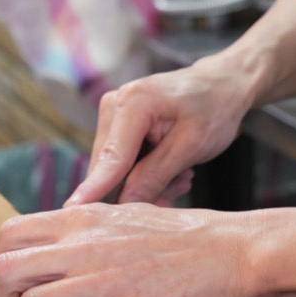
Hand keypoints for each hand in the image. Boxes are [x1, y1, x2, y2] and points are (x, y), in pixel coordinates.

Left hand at [0, 203, 255, 296]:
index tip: (9, 288)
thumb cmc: (184, 238)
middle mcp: (84, 246)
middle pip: (6, 270)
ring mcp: (103, 282)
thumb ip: (82, 232)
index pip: (9, 233)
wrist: (236, 253)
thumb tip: (50, 254)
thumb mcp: (122, 217)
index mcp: (81, 219)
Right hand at [64, 61, 253, 206]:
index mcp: (135, 102)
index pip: (112, 157)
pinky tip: (171, 169)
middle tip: (177, 189)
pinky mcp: (117, 125)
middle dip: (139, 188)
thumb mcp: (191, 146)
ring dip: (147, 182)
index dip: (95, 187)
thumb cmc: (214, 108)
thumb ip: (155, 176)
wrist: (222, 86)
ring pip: (116, 168)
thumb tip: (124, 204)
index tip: (73, 210)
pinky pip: (122, 162)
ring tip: (181, 175)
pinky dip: (145, 173)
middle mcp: (114, 104)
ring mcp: (113, 114)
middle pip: (110, 166)